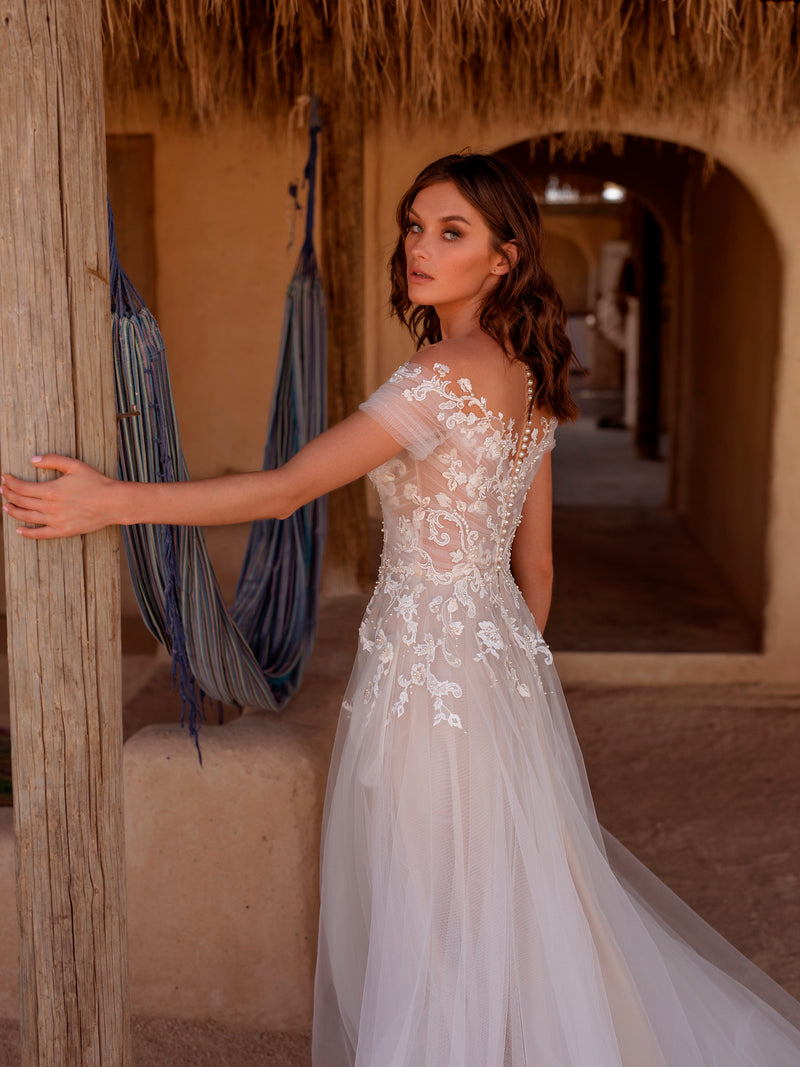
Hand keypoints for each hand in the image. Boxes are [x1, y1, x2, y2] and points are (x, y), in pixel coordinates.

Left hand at [1, 455, 116, 539]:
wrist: (113, 503)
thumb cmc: (96, 483)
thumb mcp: (74, 465)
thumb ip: (52, 460)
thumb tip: (33, 460)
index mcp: (50, 490)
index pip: (22, 487)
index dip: (10, 482)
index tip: (5, 478)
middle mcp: (49, 507)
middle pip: (21, 501)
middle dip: (8, 495)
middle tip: (2, 490)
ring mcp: (55, 521)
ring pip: (27, 517)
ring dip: (13, 511)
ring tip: (6, 506)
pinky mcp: (63, 531)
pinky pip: (40, 534)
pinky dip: (27, 533)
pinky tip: (19, 530)